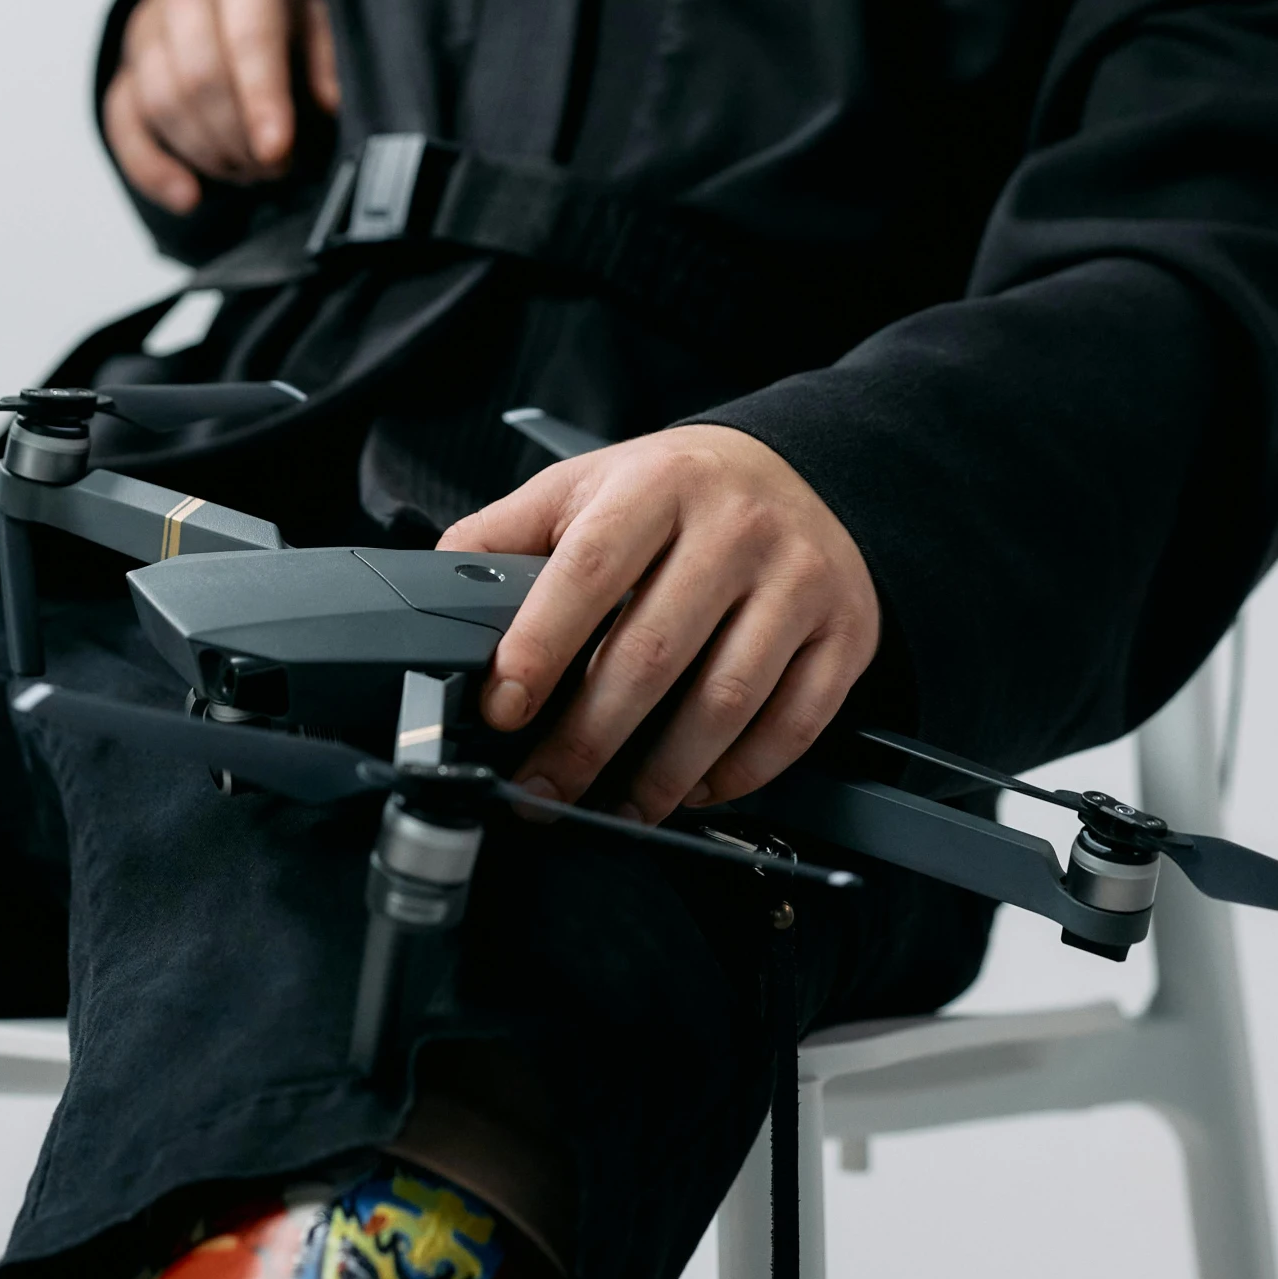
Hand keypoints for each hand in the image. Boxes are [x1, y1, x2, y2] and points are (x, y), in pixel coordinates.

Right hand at [103, 0, 340, 214]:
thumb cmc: (281, 13)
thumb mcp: (319, 19)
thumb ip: (326, 59)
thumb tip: (329, 104)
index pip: (248, 40)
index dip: (262, 100)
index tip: (278, 151)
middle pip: (197, 78)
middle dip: (238, 137)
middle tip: (276, 170)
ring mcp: (143, 34)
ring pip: (160, 104)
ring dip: (207, 154)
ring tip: (250, 173)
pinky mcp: (123, 73)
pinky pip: (122, 127)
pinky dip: (152, 170)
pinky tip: (189, 198)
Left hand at [439, 427, 879, 823]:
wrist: (796, 470)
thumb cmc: (672, 493)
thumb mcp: (584, 487)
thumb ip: (505, 535)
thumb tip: (432, 593)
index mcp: (658, 484)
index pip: (589, 570)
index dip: (540, 647)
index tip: (503, 709)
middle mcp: (736, 526)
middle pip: (652, 653)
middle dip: (586, 740)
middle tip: (542, 789)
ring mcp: (799, 578)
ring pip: (725, 701)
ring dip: (660, 775)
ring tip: (615, 808)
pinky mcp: (845, 630)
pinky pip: (792, 724)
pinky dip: (739, 773)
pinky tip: (694, 787)